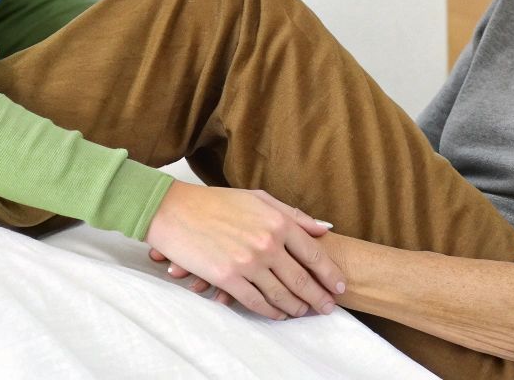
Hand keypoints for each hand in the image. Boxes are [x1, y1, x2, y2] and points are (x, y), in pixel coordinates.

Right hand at [144, 180, 344, 319]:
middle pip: (302, 279)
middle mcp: (267, 243)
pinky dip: (270, 312)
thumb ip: (293, 215)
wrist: (174, 211)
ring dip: (296, 307)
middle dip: (319, 297)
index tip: (339, 286)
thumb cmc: (216, 202)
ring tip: (304, 312)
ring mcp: (248, 263)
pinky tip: (278, 314)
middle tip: (328, 308)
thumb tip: (323, 230)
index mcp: (278, 222)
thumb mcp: (259, 198)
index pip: (314, 254)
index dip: (330, 274)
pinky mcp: (228, 278)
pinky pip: (256, 302)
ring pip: (281, 295)